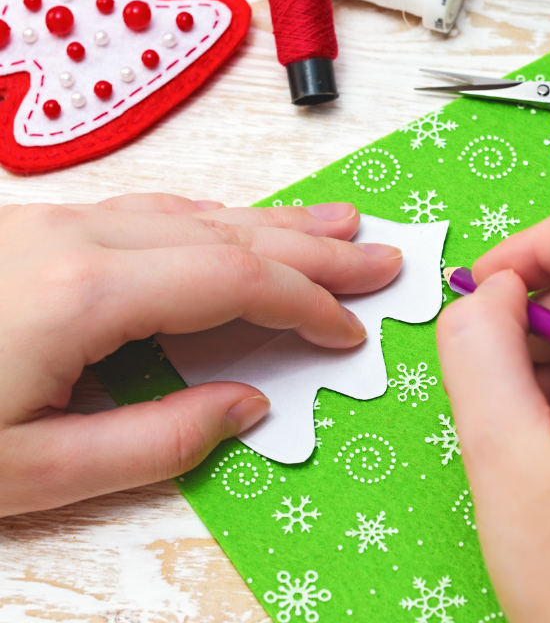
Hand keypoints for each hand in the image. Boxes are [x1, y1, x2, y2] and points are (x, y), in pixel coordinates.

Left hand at [0, 193, 401, 516]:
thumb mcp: (29, 472)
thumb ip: (155, 440)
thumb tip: (249, 407)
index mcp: (86, 292)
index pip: (235, 280)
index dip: (306, 302)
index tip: (350, 328)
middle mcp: (83, 237)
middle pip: (230, 231)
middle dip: (315, 247)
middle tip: (380, 254)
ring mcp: (62, 221)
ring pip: (197, 211)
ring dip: (275, 221)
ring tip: (335, 223)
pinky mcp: (45, 226)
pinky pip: (157, 212)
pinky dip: (219, 220)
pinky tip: (242, 226)